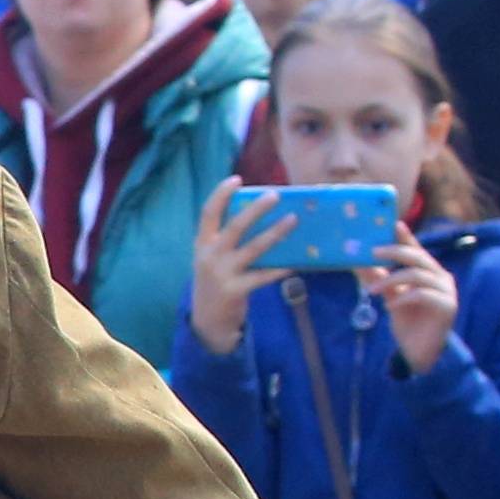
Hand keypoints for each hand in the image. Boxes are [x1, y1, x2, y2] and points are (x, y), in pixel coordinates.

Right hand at [186, 179, 291, 353]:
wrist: (207, 319)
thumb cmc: (217, 279)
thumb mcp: (212, 257)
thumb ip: (227, 239)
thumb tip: (261, 214)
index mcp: (202, 244)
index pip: (208, 214)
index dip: (220, 195)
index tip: (236, 179)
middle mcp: (209, 256)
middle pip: (234, 227)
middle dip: (255, 210)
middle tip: (275, 195)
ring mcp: (222, 274)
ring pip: (253, 249)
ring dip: (275, 233)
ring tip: (293, 220)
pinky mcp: (236, 291)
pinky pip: (263, 276)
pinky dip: (281, 268)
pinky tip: (297, 262)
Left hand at [369, 232, 458, 371]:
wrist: (418, 350)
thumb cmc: (406, 320)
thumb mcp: (388, 296)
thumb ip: (377, 279)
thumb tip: (357, 263)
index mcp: (429, 272)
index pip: (417, 249)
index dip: (406, 236)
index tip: (393, 224)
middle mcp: (441, 277)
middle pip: (419, 257)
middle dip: (395, 251)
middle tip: (373, 252)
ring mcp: (447, 291)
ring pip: (418, 275)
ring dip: (391, 279)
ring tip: (371, 290)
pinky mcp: (447, 306)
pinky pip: (422, 295)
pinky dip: (403, 297)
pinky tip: (390, 306)